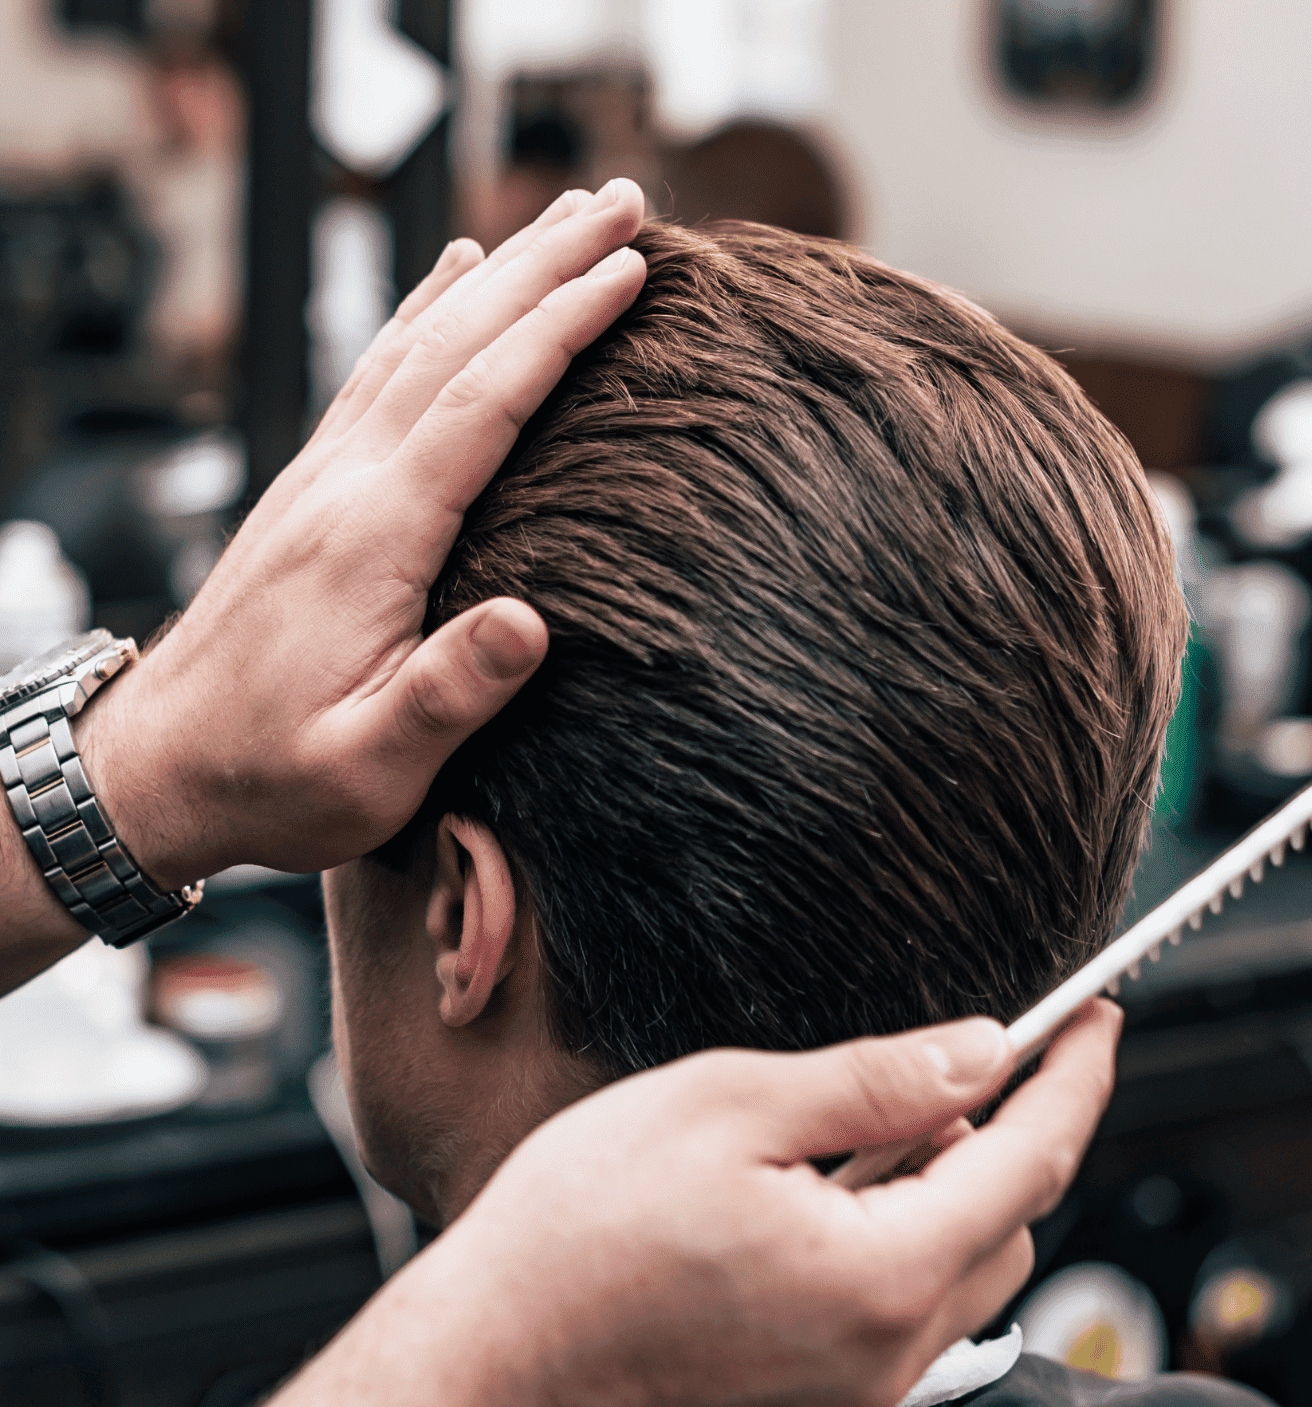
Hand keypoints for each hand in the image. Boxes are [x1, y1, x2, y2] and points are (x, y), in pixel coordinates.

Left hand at [76, 182, 648, 887]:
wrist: (161, 766)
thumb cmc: (275, 776)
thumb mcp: (370, 768)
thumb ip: (446, 695)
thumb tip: (531, 622)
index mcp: (372, 538)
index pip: (481, 403)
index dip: (559, 330)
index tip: (629, 270)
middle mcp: (343, 482)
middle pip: (454, 342)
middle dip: (544, 264)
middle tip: (623, 203)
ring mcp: (322, 475)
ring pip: (416, 340)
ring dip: (496, 271)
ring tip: (561, 217)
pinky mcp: (313, 487)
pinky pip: (378, 370)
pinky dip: (426, 308)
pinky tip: (453, 274)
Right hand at [161, 1001, 1119, 1406]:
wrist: (486, 1358)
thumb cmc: (583, 1223)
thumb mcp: (732, 1105)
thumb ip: (878, 1082)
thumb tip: (982, 1054)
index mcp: (878, 1274)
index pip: (1031, 1159)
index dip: (1074, 1077)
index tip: (1098, 1019)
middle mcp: (882, 1355)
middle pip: (1007, 1224)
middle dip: (1008, 1134)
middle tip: (958, 1063)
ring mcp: (845, 1396)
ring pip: (956, 1273)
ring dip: (945, 1190)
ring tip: (868, 1125)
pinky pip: (897, 1318)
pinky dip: (896, 1243)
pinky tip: (824, 1196)